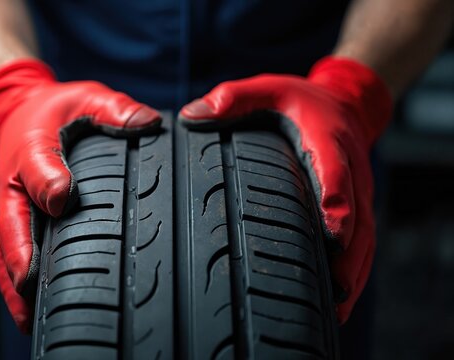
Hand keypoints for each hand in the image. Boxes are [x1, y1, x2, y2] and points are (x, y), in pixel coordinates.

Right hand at [0, 58, 160, 331]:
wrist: (20, 113)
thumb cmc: (57, 109)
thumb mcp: (87, 96)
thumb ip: (115, 108)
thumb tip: (149, 122)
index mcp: (31, 145)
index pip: (37, 164)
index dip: (48, 181)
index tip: (61, 199)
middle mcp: (12, 181)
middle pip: (9, 218)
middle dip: (19, 249)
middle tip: (31, 279)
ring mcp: (6, 204)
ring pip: (3, 245)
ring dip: (12, 280)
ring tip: (27, 314)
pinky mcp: (7, 219)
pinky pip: (5, 252)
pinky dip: (11, 282)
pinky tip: (26, 310)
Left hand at [179, 56, 392, 322]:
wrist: (343, 106)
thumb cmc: (300, 102)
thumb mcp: (268, 89)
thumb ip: (233, 98)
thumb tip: (192, 115)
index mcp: (327, 139)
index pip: (334, 170)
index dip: (335, 200)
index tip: (332, 230)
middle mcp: (351, 169)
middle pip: (358, 215)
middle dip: (349, 252)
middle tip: (336, 286)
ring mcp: (359, 192)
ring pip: (365, 237)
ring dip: (354, 271)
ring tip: (339, 307)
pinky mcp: (359, 208)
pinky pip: (363, 243)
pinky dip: (355, 270)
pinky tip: (340, 298)